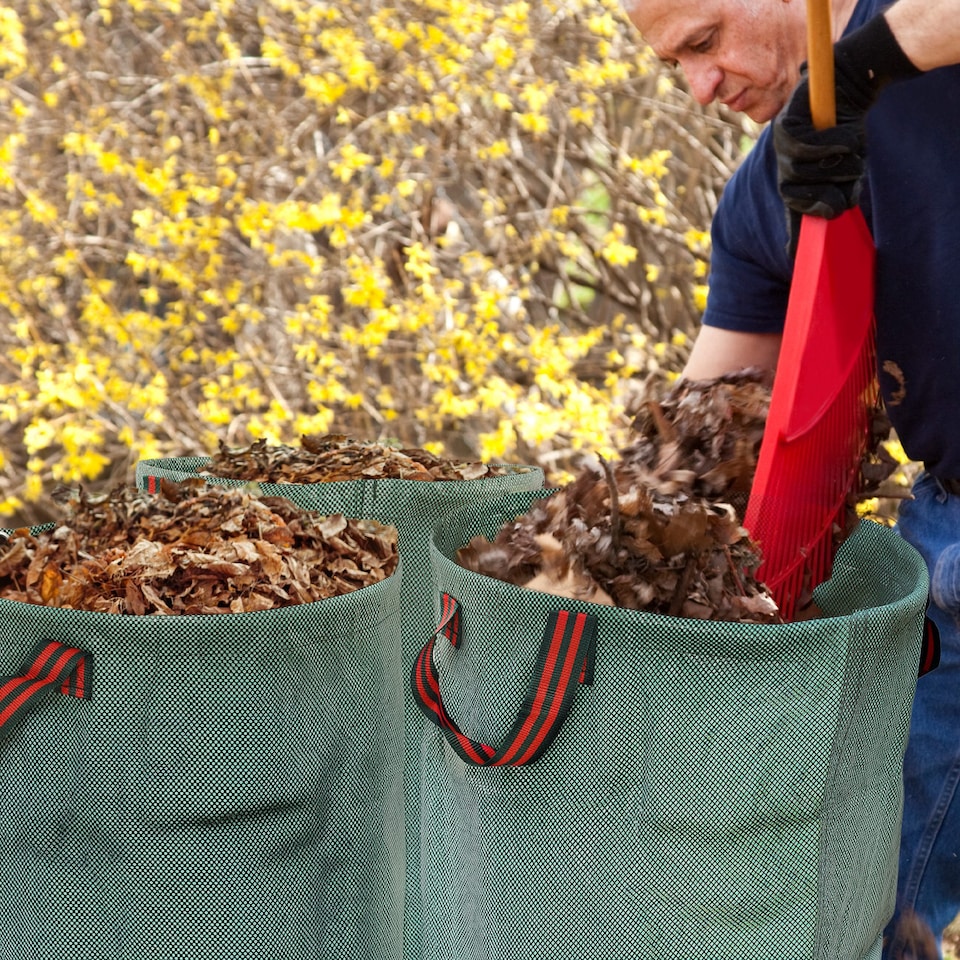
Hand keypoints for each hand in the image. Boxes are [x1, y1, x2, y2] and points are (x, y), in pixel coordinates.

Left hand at [773, 67, 868, 256]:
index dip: (792, 233)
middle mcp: (783, 164)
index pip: (792, 210)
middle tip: (848, 177)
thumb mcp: (849, 166)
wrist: (853, 84)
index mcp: (796, 177)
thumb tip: (836, 210)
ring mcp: (780, 145)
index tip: (792, 257)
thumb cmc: (851, 130)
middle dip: (825, 193)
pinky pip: (805, 147)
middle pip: (795, 195)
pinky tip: (846, 136)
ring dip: (835, 164)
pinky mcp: (785, 124)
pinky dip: (831, 144)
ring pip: (802, 172)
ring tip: (850, 147)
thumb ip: (842, 189)